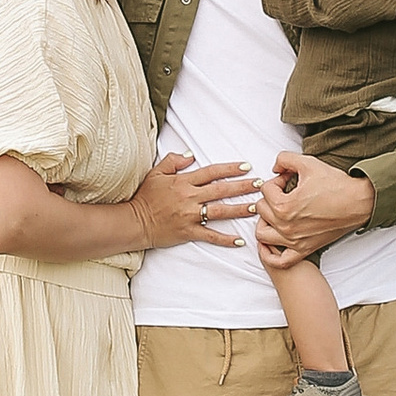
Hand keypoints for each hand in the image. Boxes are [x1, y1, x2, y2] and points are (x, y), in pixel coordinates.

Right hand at [131, 149, 259, 250]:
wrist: (135, 221)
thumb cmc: (145, 197)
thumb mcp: (156, 173)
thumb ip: (173, 161)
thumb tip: (190, 155)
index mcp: (184, 182)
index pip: (212, 172)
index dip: (230, 169)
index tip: (246, 167)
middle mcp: (190, 197)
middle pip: (221, 190)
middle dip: (243, 187)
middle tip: (260, 185)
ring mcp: (190, 216)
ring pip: (220, 211)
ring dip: (240, 209)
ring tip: (256, 207)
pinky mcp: (188, 232)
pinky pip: (210, 236)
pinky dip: (225, 239)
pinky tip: (239, 240)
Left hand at [257, 151, 374, 259]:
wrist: (358, 202)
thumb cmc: (336, 185)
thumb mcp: (308, 163)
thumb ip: (285, 159)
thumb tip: (275, 167)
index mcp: (284, 205)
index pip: (265, 189)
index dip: (277, 179)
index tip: (289, 179)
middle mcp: (286, 226)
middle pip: (261, 209)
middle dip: (271, 197)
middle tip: (285, 192)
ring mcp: (294, 241)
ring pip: (262, 234)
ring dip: (265, 221)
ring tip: (276, 212)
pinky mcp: (303, 249)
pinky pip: (279, 260)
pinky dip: (270, 253)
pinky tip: (272, 242)